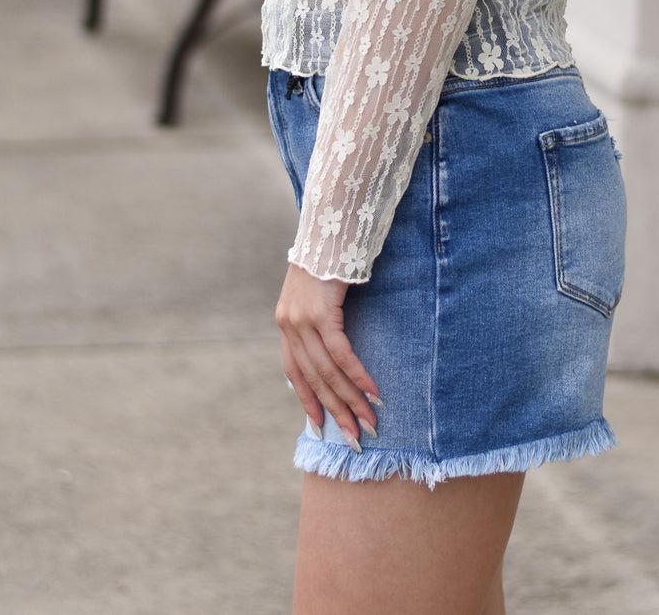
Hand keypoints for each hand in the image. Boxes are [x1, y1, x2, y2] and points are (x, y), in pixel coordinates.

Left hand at [276, 264, 381, 446]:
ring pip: (327, 372)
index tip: (322, 425)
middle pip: (313, 378)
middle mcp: (289, 324)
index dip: (308, 400)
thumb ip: (320, 318)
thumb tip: (334, 346)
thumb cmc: (330, 255)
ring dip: (351, 400)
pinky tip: (373, 392)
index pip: (294, 371)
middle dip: (336, 410)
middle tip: (355, 437)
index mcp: (285, 322)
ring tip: (369, 422)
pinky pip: (341, 354)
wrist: (330, 222)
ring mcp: (302, 320)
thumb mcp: (317, 291)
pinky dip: (358, 375)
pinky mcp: (321, 312)